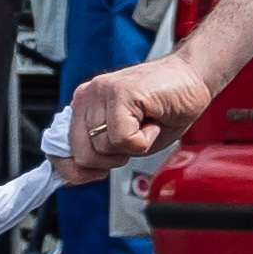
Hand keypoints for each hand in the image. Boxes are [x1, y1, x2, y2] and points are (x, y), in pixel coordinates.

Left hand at [65, 55, 213, 179]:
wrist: (194, 78)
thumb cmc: (166, 107)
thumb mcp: (128, 137)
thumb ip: (100, 151)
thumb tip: (75, 174)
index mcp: (84, 105)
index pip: (59, 147)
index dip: (74, 169)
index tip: (91, 175)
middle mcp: (87, 97)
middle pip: (82, 155)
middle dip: (112, 160)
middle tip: (134, 140)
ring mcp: (101, 93)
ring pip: (103, 149)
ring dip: (133, 147)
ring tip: (146, 125)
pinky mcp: (119, 93)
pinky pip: (123, 139)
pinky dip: (144, 140)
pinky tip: (152, 121)